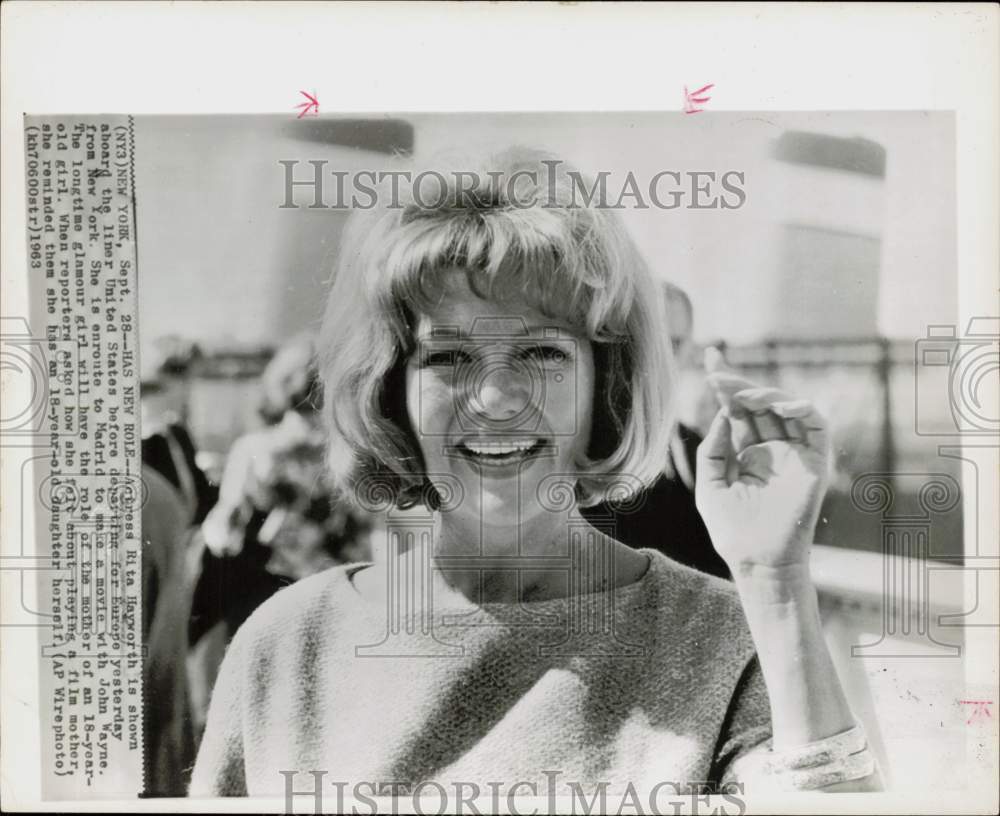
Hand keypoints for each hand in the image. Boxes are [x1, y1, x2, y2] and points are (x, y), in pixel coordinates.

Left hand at [695, 349, 829, 575]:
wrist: (758, 561)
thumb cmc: (732, 530)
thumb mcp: (711, 483)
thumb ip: (714, 447)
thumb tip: (723, 414)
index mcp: (747, 453)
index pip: (738, 411)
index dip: (726, 386)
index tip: (710, 359)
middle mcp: (772, 448)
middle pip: (759, 404)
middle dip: (739, 384)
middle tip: (718, 374)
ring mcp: (794, 454)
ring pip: (786, 408)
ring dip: (765, 395)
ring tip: (743, 397)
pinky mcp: (816, 462)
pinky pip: (816, 425)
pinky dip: (802, 408)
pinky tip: (779, 406)